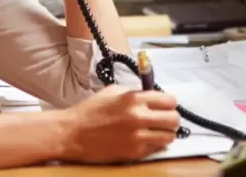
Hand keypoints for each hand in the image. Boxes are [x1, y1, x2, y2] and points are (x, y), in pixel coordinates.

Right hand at [59, 85, 179, 162]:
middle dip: (171, 119)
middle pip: (174, 119)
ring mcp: (137, 136)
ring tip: (157, 131)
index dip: (169, 103)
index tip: (166, 106)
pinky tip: (144, 140)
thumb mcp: (113, 92)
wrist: (72, 132)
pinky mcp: (133, 153)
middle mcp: (138, 116)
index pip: (169, 100)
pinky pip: (155, 149)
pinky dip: (154, 145)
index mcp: (134, 98)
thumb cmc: (90, 111)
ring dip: (165, 134)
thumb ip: (135, 93)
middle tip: (165, 120)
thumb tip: (152, 96)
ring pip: (169, 137)